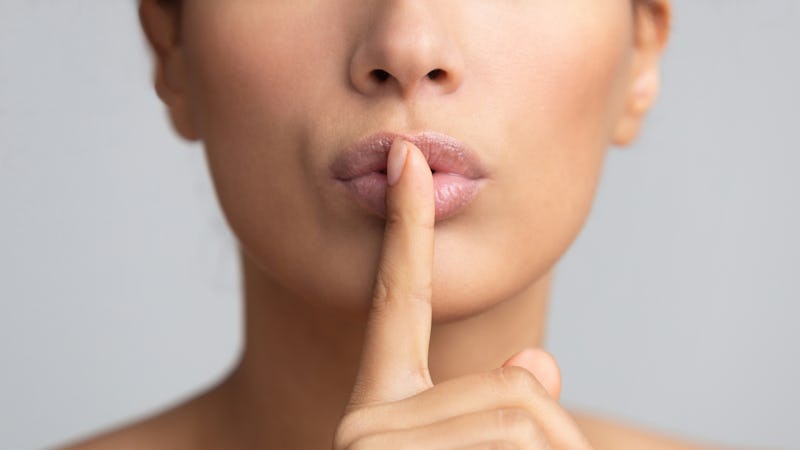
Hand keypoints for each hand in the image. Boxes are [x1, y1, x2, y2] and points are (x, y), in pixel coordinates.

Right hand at [332, 139, 592, 448]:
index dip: (407, 226)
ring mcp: (367, 439)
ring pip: (519, 417)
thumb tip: (539, 361)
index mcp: (384, 402)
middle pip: (513, 383)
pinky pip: (511, 441)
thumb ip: (500, 398)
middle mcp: (365, 417)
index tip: (405, 156)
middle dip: (549, 431)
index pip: (399, 298)